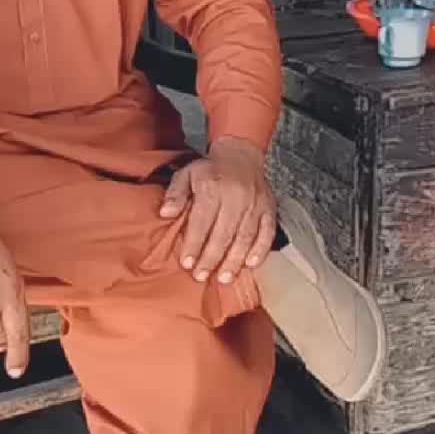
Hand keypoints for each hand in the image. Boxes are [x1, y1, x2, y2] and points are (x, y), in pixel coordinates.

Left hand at [160, 136, 275, 284]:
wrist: (240, 155)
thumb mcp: (186, 174)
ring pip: (245, 237)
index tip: (187, 263)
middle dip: (212, 258)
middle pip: (224, 233)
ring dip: (234, 260)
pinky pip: (267, 232)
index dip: (194, 244)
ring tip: (224, 278)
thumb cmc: (210, 170)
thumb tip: (165, 213)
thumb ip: (175, 194)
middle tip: (202, 276)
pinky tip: (251, 264)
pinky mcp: (269, 209)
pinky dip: (260, 250)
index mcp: (213, 187)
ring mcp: (255, 204)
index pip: (202, 221)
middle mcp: (236, 196)